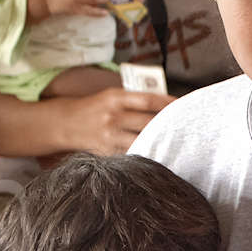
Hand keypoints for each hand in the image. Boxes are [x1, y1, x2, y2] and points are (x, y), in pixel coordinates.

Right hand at [59, 86, 173, 154]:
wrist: (65, 123)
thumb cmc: (95, 108)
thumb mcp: (111, 96)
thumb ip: (135, 100)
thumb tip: (165, 104)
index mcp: (116, 98)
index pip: (148, 100)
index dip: (169, 103)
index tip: (184, 106)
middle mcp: (113, 116)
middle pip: (148, 122)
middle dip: (169, 125)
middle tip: (186, 126)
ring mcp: (110, 135)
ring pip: (142, 140)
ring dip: (160, 142)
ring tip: (177, 142)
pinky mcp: (107, 151)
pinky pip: (131, 153)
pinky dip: (145, 153)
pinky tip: (158, 154)